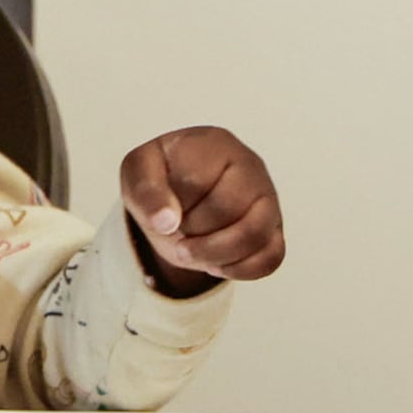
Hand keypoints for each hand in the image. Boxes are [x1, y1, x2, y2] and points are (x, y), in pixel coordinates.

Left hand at [118, 127, 283, 296]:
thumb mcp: (137, 173)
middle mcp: (249, 166)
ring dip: (215, 255)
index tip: (161, 211)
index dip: (174, 206)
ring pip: (256, 235)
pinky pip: (271, 257)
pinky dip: (239, 269)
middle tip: (177, 233)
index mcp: (213, 144)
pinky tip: (214, 263)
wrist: (178, 196)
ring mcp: (267, 198)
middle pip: (229, 209)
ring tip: (191, 252)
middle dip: (193, 232)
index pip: (197, 181)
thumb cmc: (161, 178)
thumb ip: (145, 190)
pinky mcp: (274, 228)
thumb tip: (167, 222)